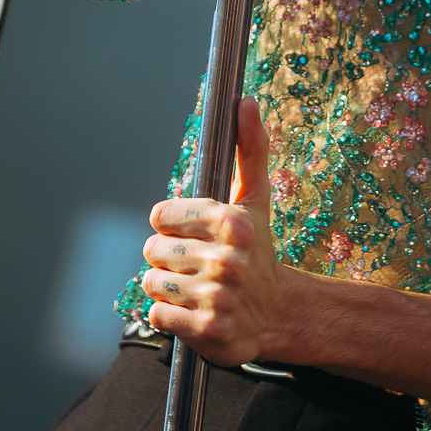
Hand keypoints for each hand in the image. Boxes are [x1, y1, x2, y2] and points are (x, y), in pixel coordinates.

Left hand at [141, 98, 286, 366]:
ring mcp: (216, 296)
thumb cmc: (259, 251)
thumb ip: (249, 150)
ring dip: (167, 286)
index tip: (195, 234)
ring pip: (151, 282)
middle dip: (168, 257)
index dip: (172, 225)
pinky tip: (193, 310)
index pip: (160, 215)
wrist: (279, 315)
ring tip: (195, 287)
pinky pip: (156, 313)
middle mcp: (226, 258)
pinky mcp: (206, 329)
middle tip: (197, 264)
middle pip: (152, 250)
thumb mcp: (255, 200)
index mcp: (232, 221)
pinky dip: (169, 313)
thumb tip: (244, 101)